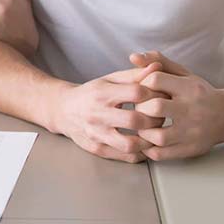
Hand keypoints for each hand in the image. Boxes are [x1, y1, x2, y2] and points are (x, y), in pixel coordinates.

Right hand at [52, 63, 166, 162]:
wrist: (63, 110)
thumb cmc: (92, 93)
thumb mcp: (110, 79)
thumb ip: (134, 75)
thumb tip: (158, 67)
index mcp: (102, 93)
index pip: (137, 93)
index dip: (155, 94)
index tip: (161, 97)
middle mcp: (97, 114)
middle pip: (136, 120)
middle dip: (155, 119)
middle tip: (161, 117)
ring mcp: (96, 134)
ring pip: (130, 144)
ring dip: (148, 140)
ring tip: (153, 133)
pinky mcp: (97, 148)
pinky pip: (125, 156)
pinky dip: (140, 152)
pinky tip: (144, 144)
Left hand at [129, 51, 223, 159]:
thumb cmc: (198, 93)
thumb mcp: (182, 73)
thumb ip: (157, 62)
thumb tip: (132, 57)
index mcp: (189, 88)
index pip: (155, 80)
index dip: (141, 84)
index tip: (140, 90)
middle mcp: (192, 110)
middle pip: (155, 108)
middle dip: (140, 108)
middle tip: (138, 109)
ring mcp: (193, 132)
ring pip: (158, 136)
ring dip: (143, 132)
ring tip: (141, 126)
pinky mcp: (191, 149)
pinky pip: (162, 154)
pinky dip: (148, 149)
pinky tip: (146, 140)